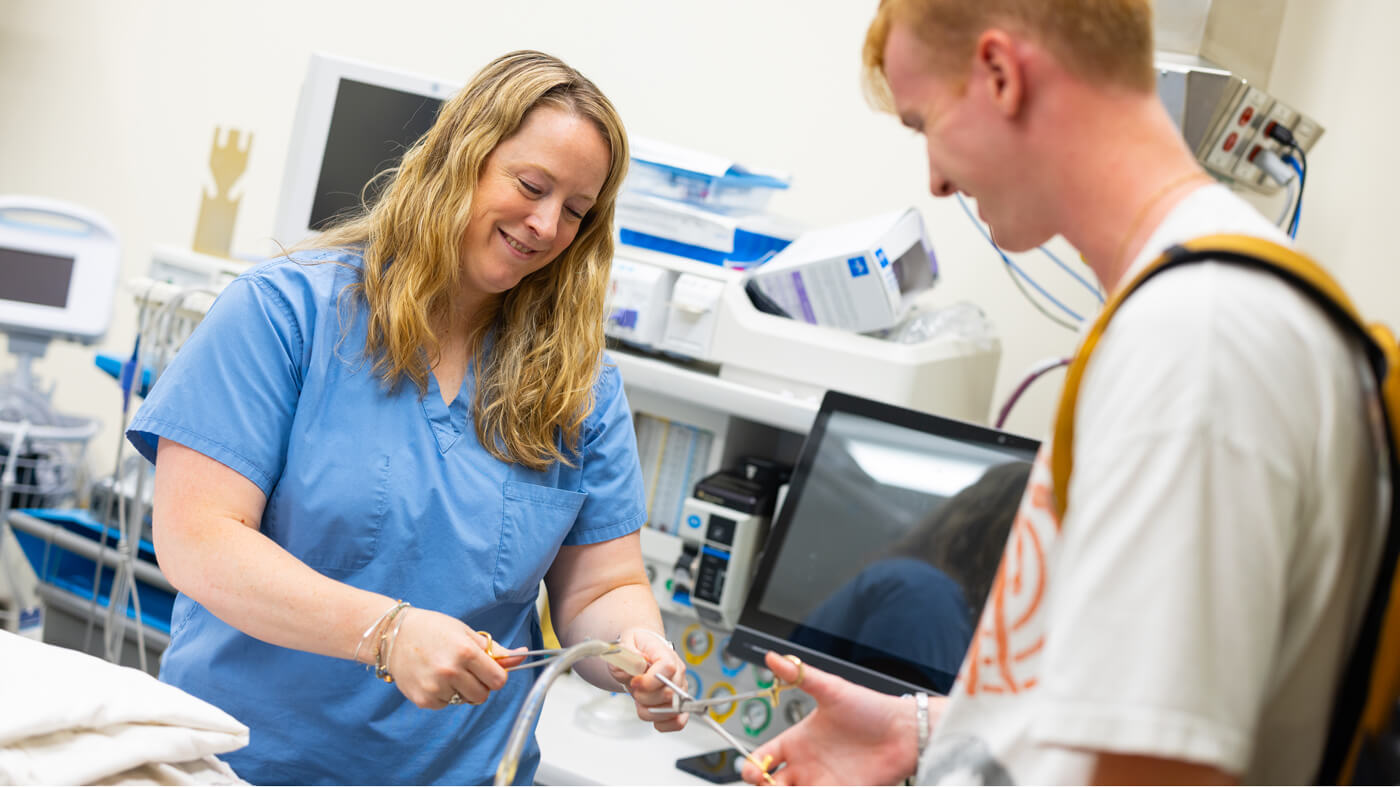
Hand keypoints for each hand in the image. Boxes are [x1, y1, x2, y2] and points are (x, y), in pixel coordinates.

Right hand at [383, 609, 525, 708]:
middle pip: (483, 695)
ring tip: (447, 671)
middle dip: (480, 684)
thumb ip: (495, 650)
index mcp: (466, 652)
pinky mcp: (423, 700)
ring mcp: (435, 687)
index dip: (496, 675)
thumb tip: (522, 656)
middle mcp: (450, 671)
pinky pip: (446, 704)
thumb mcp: (466, 633)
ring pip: (464, 701)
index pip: (498, 680)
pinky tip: (433, 678)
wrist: (393, 635)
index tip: (489, 669)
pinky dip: (444, 695)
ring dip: (461, 690)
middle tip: (467, 670)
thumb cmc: (432, 629)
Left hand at [613, 627, 688, 731]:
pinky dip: (662, 723)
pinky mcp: (679, 705)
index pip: (668, 668)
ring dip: (649, 711)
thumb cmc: (634, 649)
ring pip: (671, 711)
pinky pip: (678, 722)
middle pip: (669, 693)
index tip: (634, 682)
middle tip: (635, 690)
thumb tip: (638, 663)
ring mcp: (679, 690)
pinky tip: (651, 713)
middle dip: (645, 697)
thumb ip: (627, 654)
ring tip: (640, 700)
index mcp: (665, 654)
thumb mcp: (624, 645)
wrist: (638, 654)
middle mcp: (677, 672)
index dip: (650, 680)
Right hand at [740, 651, 921, 785]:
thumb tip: (773, 657)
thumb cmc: (871, 709)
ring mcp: (822, 781)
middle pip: (770, 783)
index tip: (753, 770)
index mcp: (798, 740)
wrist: (905, 732)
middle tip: (769, 785)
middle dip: (763, 786)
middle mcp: (807, 764)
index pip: (763, 758)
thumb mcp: (831, 689)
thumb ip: (800, 675)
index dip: (752, 766)